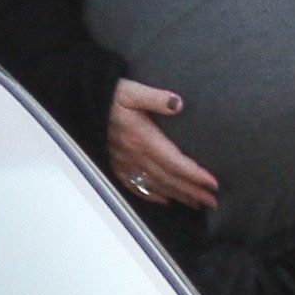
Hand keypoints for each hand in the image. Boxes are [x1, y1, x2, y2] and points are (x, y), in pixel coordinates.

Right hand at [107, 79, 218, 210]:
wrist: (80, 105)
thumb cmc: (109, 96)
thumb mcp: (132, 91)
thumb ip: (155, 98)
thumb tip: (178, 103)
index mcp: (143, 139)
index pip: (175, 162)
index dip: (195, 175)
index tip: (213, 183)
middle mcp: (136, 156)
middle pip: (170, 179)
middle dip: (193, 192)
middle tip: (214, 201)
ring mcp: (125, 164)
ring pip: (157, 186)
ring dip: (179, 196)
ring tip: (197, 204)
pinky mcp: (116, 166)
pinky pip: (137, 187)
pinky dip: (153, 196)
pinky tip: (166, 200)